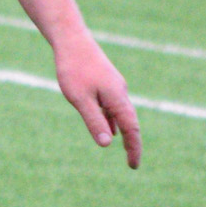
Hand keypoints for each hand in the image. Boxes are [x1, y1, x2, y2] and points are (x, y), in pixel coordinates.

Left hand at [56, 32, 141, 167]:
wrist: (72, 40)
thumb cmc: (74, 69)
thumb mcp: (80, 99)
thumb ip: (94, 121)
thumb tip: (107, 144)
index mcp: (117, 98)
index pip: (131, 129)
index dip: (134, 149)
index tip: (133, 166)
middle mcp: (120, 93)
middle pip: (131, 123)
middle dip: (132, 143)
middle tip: (132, 163)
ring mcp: (114, 87)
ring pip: (122, 114)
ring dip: (125, 132)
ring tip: (125, 149)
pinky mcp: (106, 82)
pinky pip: (114, 108)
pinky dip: (115, 121)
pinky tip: (111, 130)